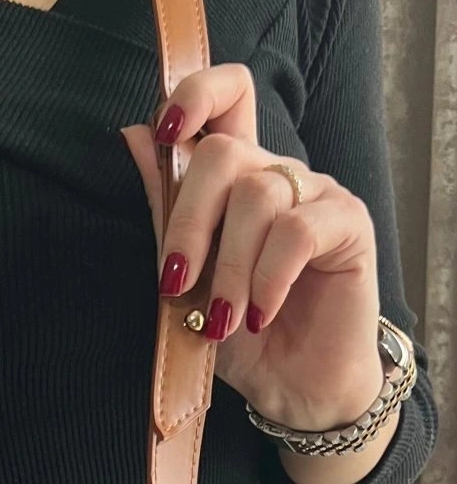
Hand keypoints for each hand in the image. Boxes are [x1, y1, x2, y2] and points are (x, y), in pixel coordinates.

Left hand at [119, 63, 386, 432]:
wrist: (292, 389)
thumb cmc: (239, 335)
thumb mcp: (187, 279)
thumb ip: (165, 211)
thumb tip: (134, 136)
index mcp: (238, 176)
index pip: (228, 94)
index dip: (196, 95)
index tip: (167, 134)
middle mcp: (278, 174)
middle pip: (224, 152)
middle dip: (188, 222)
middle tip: (176, 284)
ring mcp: (317, 194)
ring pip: (257, 196)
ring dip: (229, 269)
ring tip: (223, 321)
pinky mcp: (349, 225)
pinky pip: (298, 231)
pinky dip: (268, 279)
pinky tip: (259, 315)